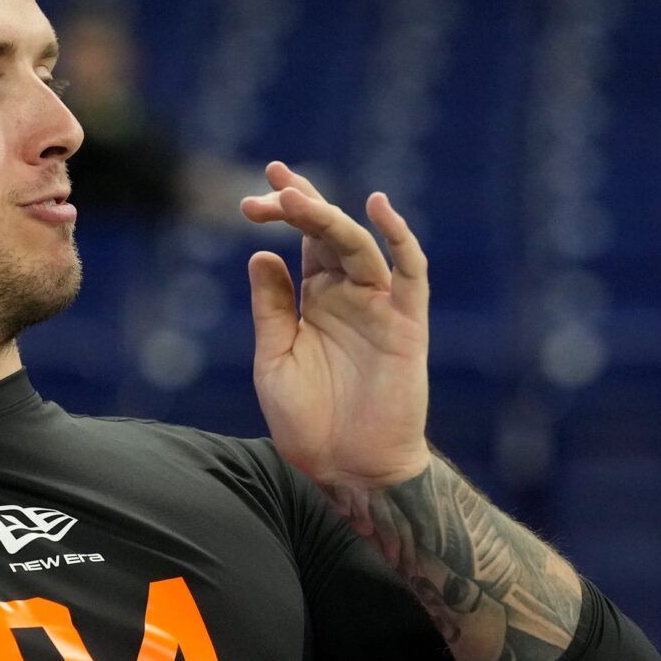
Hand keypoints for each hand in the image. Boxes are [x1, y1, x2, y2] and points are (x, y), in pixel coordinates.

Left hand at [240, 161, 429, 491]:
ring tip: (297, 200)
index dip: (283, 213)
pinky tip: (378, 209)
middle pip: (328, 234)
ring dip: (330, 220)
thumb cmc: (308, 421)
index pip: (303, 241)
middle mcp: (348, 295)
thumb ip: (271, 307)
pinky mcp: (406, 325)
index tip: (250, 199)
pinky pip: (410, 273)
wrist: (343, 469)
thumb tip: (261, 254)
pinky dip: (399, 238)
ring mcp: (379, 306)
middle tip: (268, 191)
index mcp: (315, 298)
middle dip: (300, 208)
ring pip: (359, 247)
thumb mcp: (274, 358)